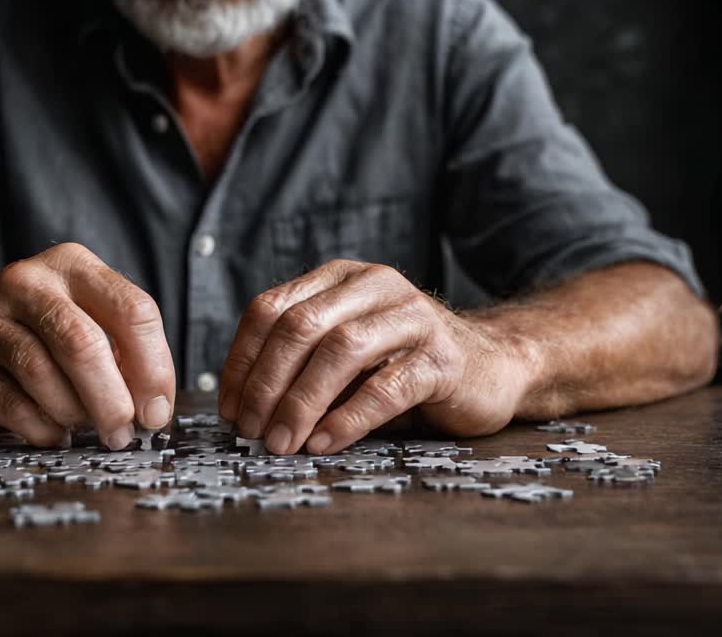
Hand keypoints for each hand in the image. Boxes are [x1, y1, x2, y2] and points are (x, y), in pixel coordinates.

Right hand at [0, 243, 175, 448]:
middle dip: (112, 399)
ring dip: (74, 413)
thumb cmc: (38, 333)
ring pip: (42, 373)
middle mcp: (27, 282)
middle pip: (83, 343)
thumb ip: (124, 353)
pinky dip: (41, 428)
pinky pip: (9, 403)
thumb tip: (152, 407)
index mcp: (72, 265)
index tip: (157, 410)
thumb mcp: (85, 318)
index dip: (154, 368)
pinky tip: (54, 433)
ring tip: (84, 427)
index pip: (132, 310)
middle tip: (123, 432)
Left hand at [217, 260, 533, 454]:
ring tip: (281, 442)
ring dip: (302, 402)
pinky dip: (348, 419)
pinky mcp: (443, 358)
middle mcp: (374, 286)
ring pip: (341, 351)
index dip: (241, 361)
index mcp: (339, 279)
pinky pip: (387, 387)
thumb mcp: (344, 355)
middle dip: (266, 384)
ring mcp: (413, 317)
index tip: (229, 409)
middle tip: (250, 432)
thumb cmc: (402, 365)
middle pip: (300, 327)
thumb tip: (241, 410)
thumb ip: (301, 365)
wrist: (493, 366)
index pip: (270, 309)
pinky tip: (323, 443)